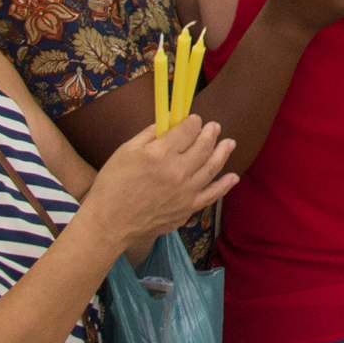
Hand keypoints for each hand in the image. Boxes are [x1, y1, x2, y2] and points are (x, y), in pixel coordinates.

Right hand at [95, 109, 238, 239]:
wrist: (110, 223)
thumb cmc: (112, 185)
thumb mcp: (126, 151)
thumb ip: (150, 134)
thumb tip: (168, 121)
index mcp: (160, 153)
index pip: (187, 130)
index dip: (193, 122)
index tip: (195, 119)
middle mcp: (178, 171)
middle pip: (203, 147)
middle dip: (211, 133)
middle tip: (215, 127)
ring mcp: (186, 192)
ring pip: (212, 167)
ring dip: (223, 153)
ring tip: (229, 143)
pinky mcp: (187, 209)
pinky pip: (212, 195)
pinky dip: (224, 185)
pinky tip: (233, 177)